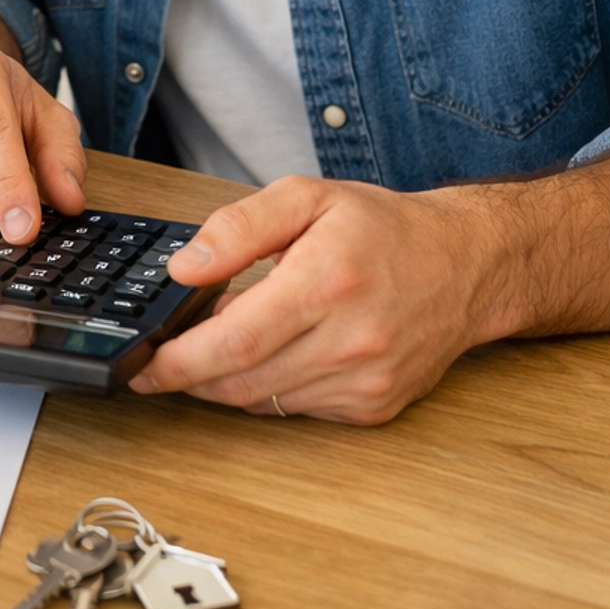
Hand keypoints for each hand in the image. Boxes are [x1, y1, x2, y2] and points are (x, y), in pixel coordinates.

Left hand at [130, 176, 493, 424]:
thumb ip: (239, 226)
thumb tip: (184, 267)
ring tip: (230, 339)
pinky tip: (277, 354)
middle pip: (242, 381)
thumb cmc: (382, 228)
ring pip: (265, 401)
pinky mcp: (374, 407)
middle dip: (191, 375)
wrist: (466, 265)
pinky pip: (297, 410)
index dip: (179, 361)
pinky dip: (271, 388)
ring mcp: (366, 382)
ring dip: (230, 381)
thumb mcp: (306, 198)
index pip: (235, 341)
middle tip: (164, 357)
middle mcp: (350, 340)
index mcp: (327, 281)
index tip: (143, 364)